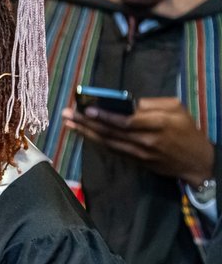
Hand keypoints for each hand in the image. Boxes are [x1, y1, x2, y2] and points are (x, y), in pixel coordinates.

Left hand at [63, 97, 215, 184]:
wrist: (197, 161)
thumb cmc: (187, 130)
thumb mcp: (176, 108)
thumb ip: (151, 103)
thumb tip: (125, 101)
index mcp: (158, 123)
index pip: (125, 120)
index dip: (104, 115)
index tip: (86, 108)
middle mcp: (146, 139)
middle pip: (110, 131)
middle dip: (86, 122)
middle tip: (67, 114)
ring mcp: (139, 153)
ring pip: (107, 142)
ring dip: (85, 133)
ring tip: (68, 123)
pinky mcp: (136, 161)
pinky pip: (112, 150)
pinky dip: (96, 142)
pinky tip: (83, 134)